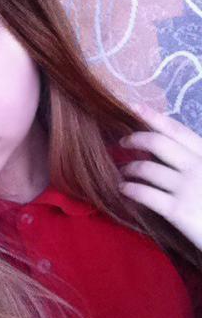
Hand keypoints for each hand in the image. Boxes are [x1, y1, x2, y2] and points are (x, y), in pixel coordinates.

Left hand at [118, 103, 201, 250]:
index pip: (177, 130)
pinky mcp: (177, 211)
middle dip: (134, 139)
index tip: (133, 106)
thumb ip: (196, 159)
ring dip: (129, 167)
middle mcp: (198, 167)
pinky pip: (144, 193)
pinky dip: (129, 188)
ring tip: (122, 171)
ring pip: (146, 168)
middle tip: (122, 142)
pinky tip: (123, 189)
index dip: (153, 116)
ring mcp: (187, 188)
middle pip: (157, 143)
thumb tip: (169, 149)